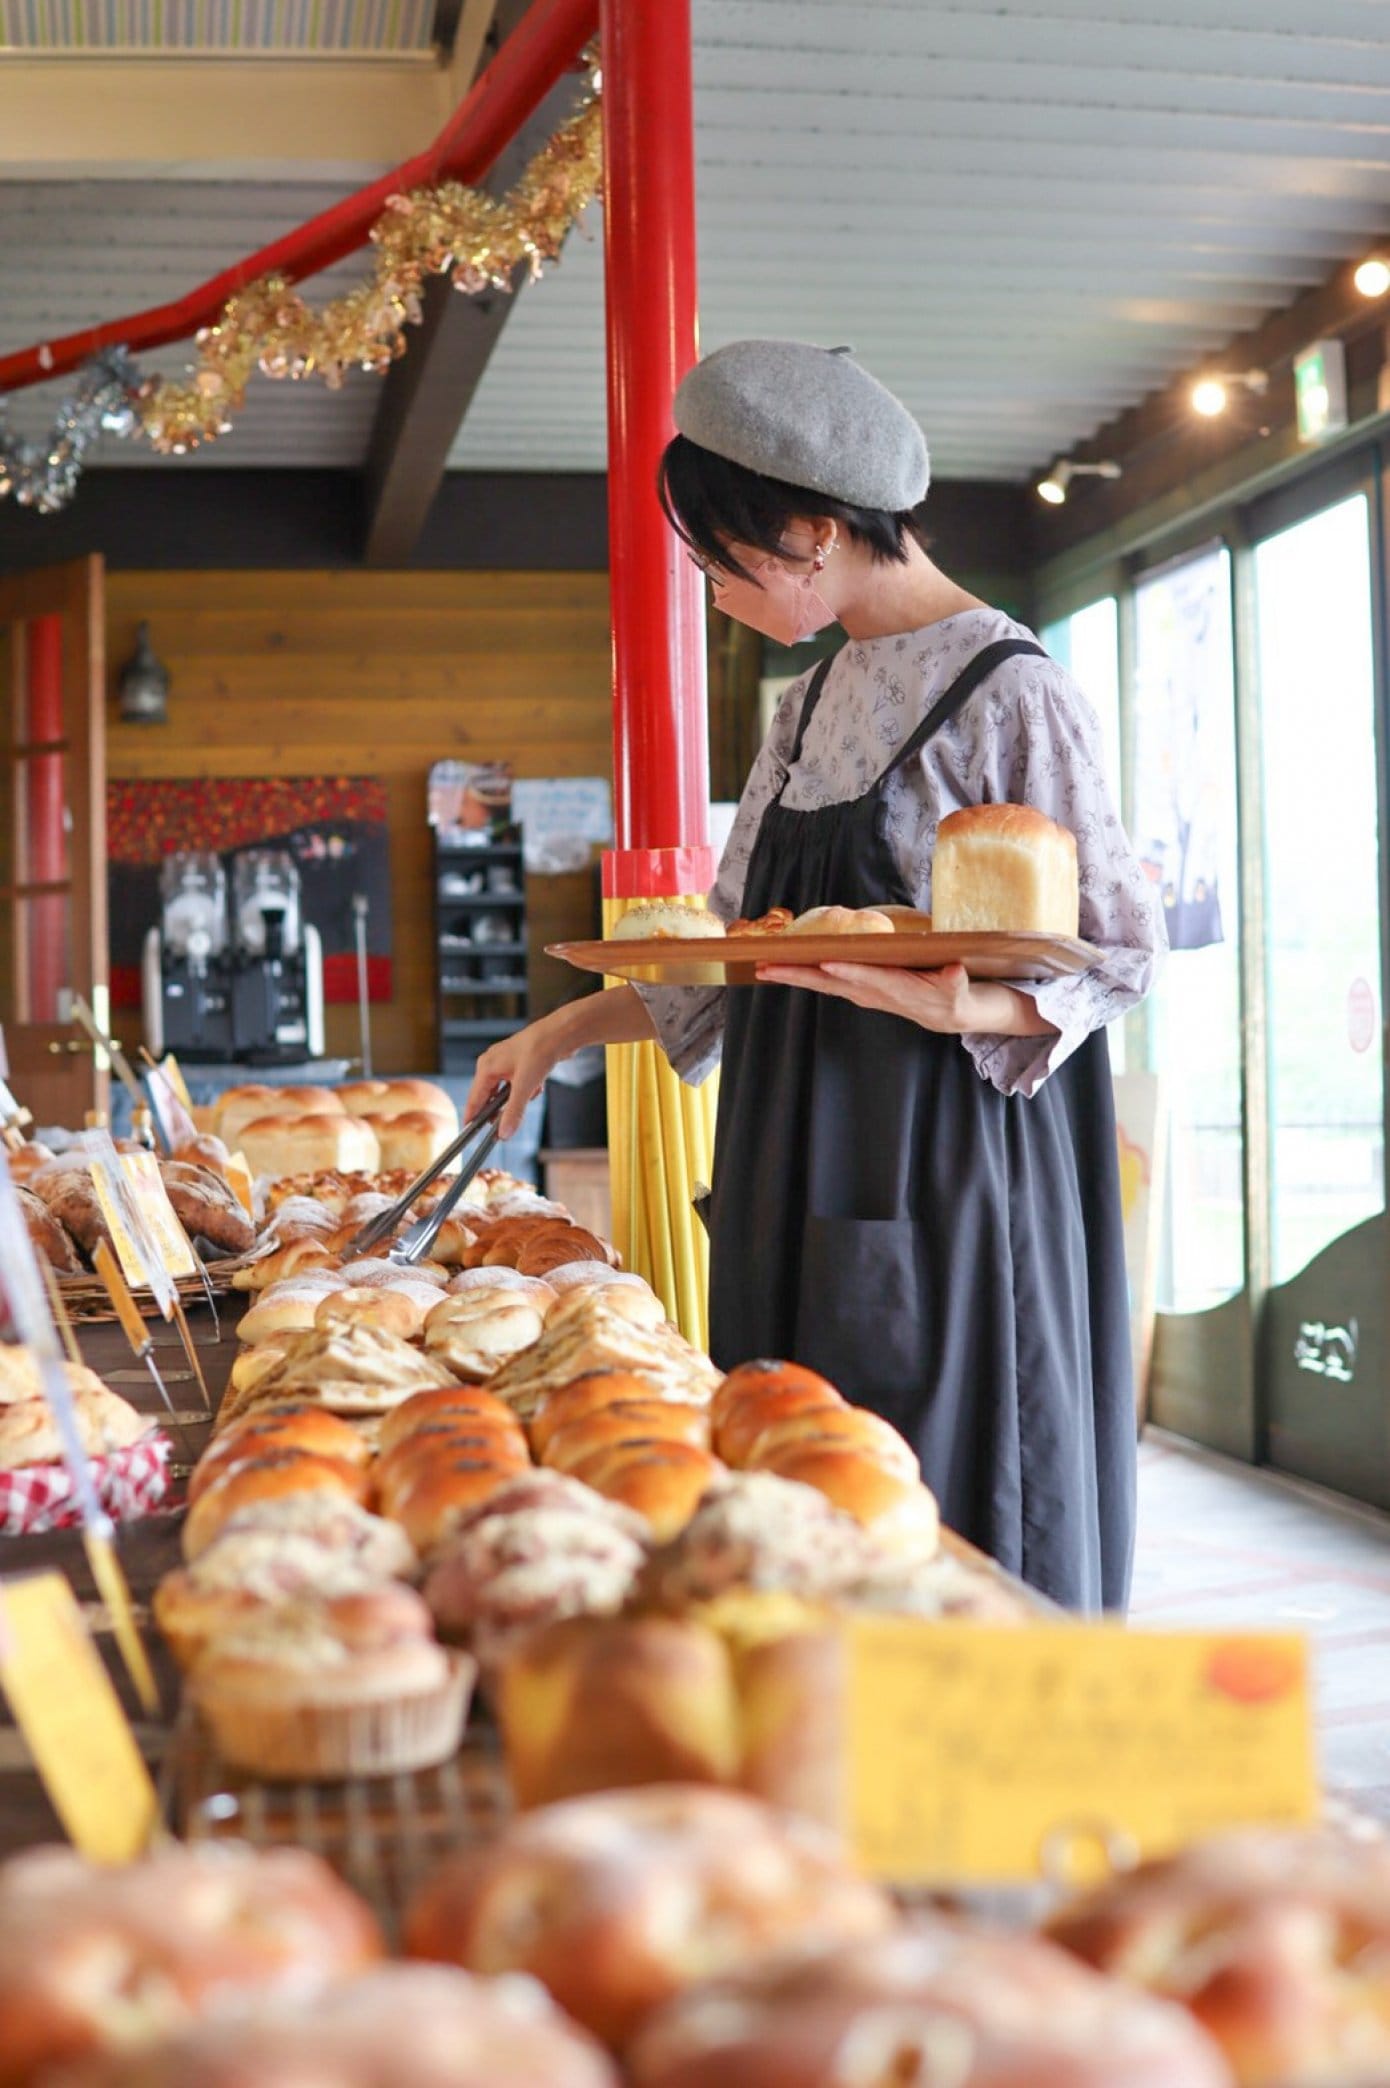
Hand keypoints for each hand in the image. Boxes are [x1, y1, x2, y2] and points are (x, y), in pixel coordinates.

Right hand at [464, 1021, 563, 1138]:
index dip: (472, 1117)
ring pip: (506, 1091)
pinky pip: (519, 1085)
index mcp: (487, 1067)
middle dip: (500, 1109)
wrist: (561, 1033)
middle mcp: (493, 1064)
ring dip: (519, 1098)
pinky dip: (528, 1089)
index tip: (470, 1133)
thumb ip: (513, 1112)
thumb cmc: (539, 1050)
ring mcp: (506, 1063)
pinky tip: (538, 1085)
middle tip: (505, 1126)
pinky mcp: (520, 1064)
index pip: (474, 1098)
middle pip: (489, 1096)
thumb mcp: (525, 1086)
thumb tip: (504, 1133)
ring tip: (530, 1093)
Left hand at [755, 959, 977, 1032]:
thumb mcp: (958, 987)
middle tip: (766, 967)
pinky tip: (783, 966)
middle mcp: (871, 991)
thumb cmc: (952, 994)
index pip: (866, 977)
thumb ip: (954, 980)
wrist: (945, 1012)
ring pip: (821, 982)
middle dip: (798, 974)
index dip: (846, 970)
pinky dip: (803, 973)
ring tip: (762, 966)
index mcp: (894, 988)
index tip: (825, 962)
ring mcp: (861, 992)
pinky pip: (824, 982)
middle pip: (829, 982)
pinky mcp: (857, 989)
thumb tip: (955, 971)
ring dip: (792, 975)